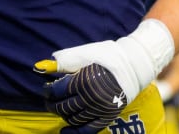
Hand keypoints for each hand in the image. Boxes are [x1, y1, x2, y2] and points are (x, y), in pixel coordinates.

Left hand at [34, 20, 174, 132]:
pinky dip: (75, 132)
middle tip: (48, 101)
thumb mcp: (86, 53)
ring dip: (63, 115)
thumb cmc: (108, 56)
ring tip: (58, 110)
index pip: (58, 91)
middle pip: (64, 106)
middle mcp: (90, 98)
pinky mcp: (107, 116)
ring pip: (74, 118)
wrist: (133, 65)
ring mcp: (99, 109)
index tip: (46, 89)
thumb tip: (44, 65)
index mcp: (83, 81)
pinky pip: (88, 129)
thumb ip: (66, 60)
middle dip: (52, 104)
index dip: (49, 91)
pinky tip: (65, 131)